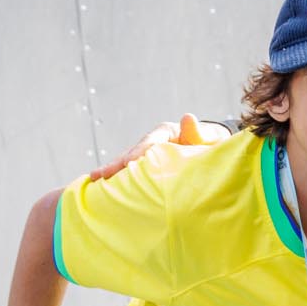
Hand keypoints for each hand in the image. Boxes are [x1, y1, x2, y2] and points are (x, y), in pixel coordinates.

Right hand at [87, 113, 213, 181]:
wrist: (212, 148)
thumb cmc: (212, 143)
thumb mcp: (209, 136)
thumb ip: (199, 132)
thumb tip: (189, 118)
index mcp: (166, 132)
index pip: (150, 142)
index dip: (139, 152)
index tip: (128, 163)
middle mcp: (154, 141)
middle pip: (132, 151)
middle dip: (117, 163)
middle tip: (101, 175)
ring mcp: (148, 153)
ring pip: (128, 161)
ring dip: (112, 171)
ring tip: (94, 180)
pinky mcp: (147, 165)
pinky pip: (132, 172)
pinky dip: (119, 178)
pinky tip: (104, 187)